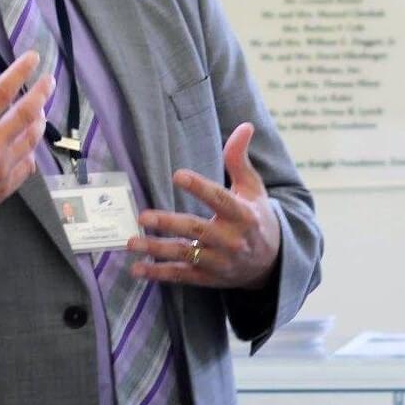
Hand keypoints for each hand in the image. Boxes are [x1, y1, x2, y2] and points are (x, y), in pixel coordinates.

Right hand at [0, 52, 52, 286]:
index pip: (2, 92)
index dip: (20, 71)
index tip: (33, 57)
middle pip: (27, 113)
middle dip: (42, 93)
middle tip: (49, 80)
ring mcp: (1, 170)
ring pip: (31, 139)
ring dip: (39, 120)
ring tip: (41, 109)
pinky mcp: (4, 189)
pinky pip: (27, 164)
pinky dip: (31, 150)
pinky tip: (28, 143)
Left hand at [127, 122, 281, 289]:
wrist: (272, 262)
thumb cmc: (256, 217)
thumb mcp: (253, 188)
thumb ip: (240, 160)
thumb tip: (245, 126)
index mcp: (243, 215)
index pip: (220, 199)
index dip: (200, 187)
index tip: (178, 175)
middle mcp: (232, 240)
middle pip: (197, 230)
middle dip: (169, 224)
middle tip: (143, 216)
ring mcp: (219, 261)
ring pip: (186, 254)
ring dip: (157, 249)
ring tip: (132, 242)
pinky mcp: (209, 278)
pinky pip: (182, 276)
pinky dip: (160, 274)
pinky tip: (138, 268)